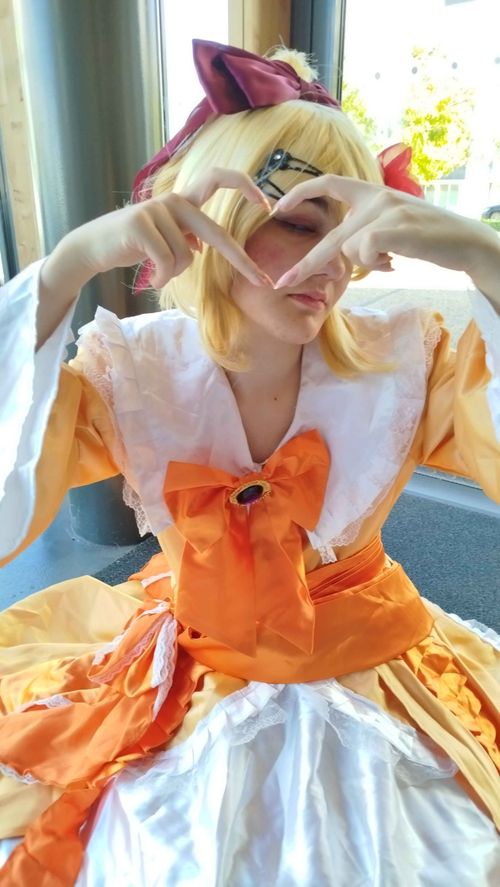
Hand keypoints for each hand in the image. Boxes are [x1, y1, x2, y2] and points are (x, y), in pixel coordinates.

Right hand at [62, 168, 272, 288]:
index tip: (267, 204)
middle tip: (263, 281)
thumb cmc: (132, 245)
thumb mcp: (164, 240)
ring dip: (172, 275)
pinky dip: (161, 278)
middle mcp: (173, 201)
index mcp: (182, 202)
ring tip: (156, 275)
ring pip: (186, 257)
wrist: (93, 247)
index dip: (243, 186)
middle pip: (215, 232)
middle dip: (241, 260)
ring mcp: (156, 210)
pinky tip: (150, 280)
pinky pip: (167, 262)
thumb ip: (185, 238)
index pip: (217, 180)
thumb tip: (202, 248)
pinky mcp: (140, 225)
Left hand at [272, 176, 499, 306]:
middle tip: (281, 284)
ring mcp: (384, 210)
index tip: (278, 208)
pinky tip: (395, 261)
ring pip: (351, 251)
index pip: (329, 183)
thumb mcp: (393, 227)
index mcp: (372, 192)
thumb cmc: (427, 237)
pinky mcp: (392, 226)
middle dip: (305, 265)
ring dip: (368, 264)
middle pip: (331, 238)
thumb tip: (344, 256)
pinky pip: (364, 252)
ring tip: (392, 259)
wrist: (463, 241)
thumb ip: (366, 233)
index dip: (301, 193)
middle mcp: (375, 197)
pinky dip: (376, 263)